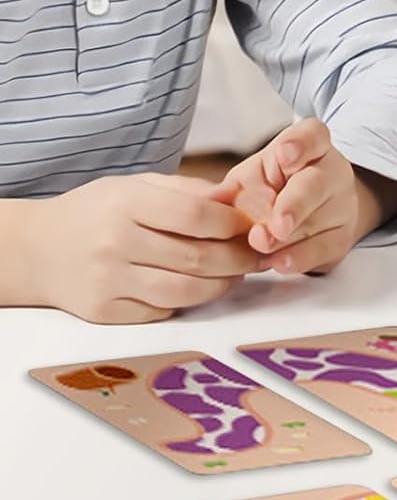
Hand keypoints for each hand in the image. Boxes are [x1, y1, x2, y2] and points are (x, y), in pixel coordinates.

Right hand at [24, 174, 262, 322]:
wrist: (37, 249)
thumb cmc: (97, 213)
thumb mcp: (136, 186)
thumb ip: (188, 190)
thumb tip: (236, 195)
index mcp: (125, 204)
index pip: (196, 216)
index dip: (234, 224)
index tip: (250, 226)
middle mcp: (115, 243)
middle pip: (199, 259)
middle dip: (240, 260)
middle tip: (257, 256)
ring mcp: (109, 281)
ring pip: (187, 292)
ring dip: (222, 286)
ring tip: (234, 274)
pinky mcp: (106, 311)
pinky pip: (164, 312)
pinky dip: (187, 302)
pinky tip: (196, 288)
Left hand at [218, 119, 396, 274]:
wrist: (309, 215)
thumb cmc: (273, 191)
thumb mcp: (251, 180)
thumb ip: (233, 189)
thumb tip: (210, 200)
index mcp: (310, 147)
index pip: (312, 136)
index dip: (300, 144)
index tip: (284, 154)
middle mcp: (332, 173)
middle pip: (316, 185)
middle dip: (294, 205)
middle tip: (276, 224)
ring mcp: (341, 206)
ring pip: (317, 222)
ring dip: (288, 237)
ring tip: (261, 245)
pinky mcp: (340, 238)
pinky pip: (322, 249)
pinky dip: (299, 257)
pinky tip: (281, 261)